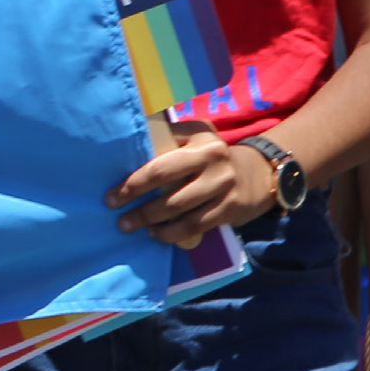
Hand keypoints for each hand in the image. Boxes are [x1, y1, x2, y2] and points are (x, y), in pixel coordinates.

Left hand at [105, 130, 274, 246]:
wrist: (257, 174)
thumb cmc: (210, 158)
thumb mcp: (194, 139)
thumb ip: (167, 142)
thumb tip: (125, 155)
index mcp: (197, 135)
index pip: (158, 159)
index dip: (133, 179)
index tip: (112, 195)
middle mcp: (212, 156)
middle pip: (164, 179)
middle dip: (136, 198)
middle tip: (118, 215)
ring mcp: (223, 182)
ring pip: (178, 206)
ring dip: (151, 220)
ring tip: (132, 226)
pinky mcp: (231, 207)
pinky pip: (195, 224)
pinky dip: (173, 233)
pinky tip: (158, 235)